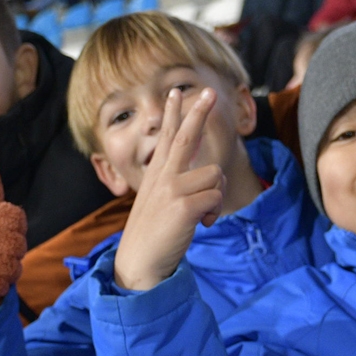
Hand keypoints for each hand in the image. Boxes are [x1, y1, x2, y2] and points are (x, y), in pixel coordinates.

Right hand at [114, 88, 224, 291]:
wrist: (139, 263)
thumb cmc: (154, 236)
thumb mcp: (161, 203)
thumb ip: (177, 186)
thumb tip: (210, 178)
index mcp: (157, 175)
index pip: (167, 137)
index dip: (172, 114)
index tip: (175, 93)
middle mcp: (163, 176)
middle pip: (185, 136)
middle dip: (198, 112)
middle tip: (210, 92)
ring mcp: (171, 188)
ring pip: (215, 175)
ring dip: (216, 196)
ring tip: (202, 215)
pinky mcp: (183, 205)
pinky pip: (215, 198)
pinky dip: (214, 214)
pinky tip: (202, 225)